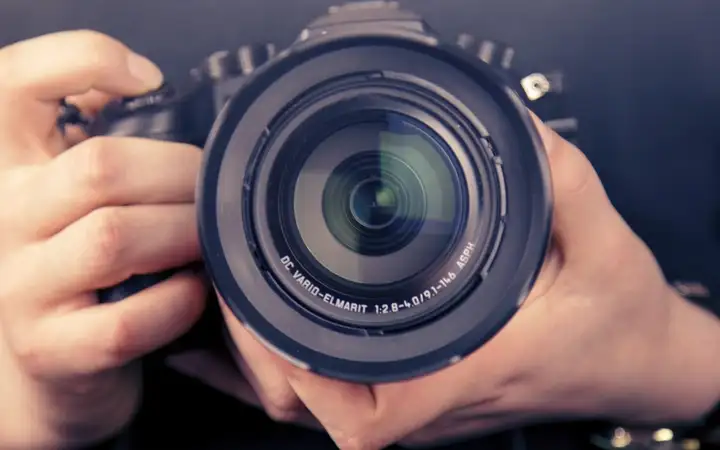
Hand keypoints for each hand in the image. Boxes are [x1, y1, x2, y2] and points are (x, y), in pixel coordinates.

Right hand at [0, 31, 207, 448]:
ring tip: (208, 238)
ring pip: (113, 238)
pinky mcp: (51, 349)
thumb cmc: (76, 266)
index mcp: (10, 166)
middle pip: (99, 167)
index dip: (82, 60)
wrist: (44, 365)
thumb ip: (97, 146)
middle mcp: (3, 218)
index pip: (15, 83)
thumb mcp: (69, 195)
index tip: (147, 79)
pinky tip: (193, 290)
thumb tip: (157, 96)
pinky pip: (126, 320)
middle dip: (180, 173)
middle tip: (213, 188)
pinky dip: (177, 302)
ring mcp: (21, 287)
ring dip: (184, 234)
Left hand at [177, 114, 719, 448]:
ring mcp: (427, 402)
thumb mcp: (605, 244)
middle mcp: (436, 397)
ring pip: (320, 404)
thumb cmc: (621, 320)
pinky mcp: (427, 394)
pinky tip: (281, 317)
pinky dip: (300, 358)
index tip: (267, 314)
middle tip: (239, 284)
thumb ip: (562, 183)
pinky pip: (342, 390)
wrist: (638, 362)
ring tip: (249, 292)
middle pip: (318, 408)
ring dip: (272, 355)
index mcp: (469, 369)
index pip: (365, 413)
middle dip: (262, 351)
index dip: (301, 374)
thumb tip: (513, 130)